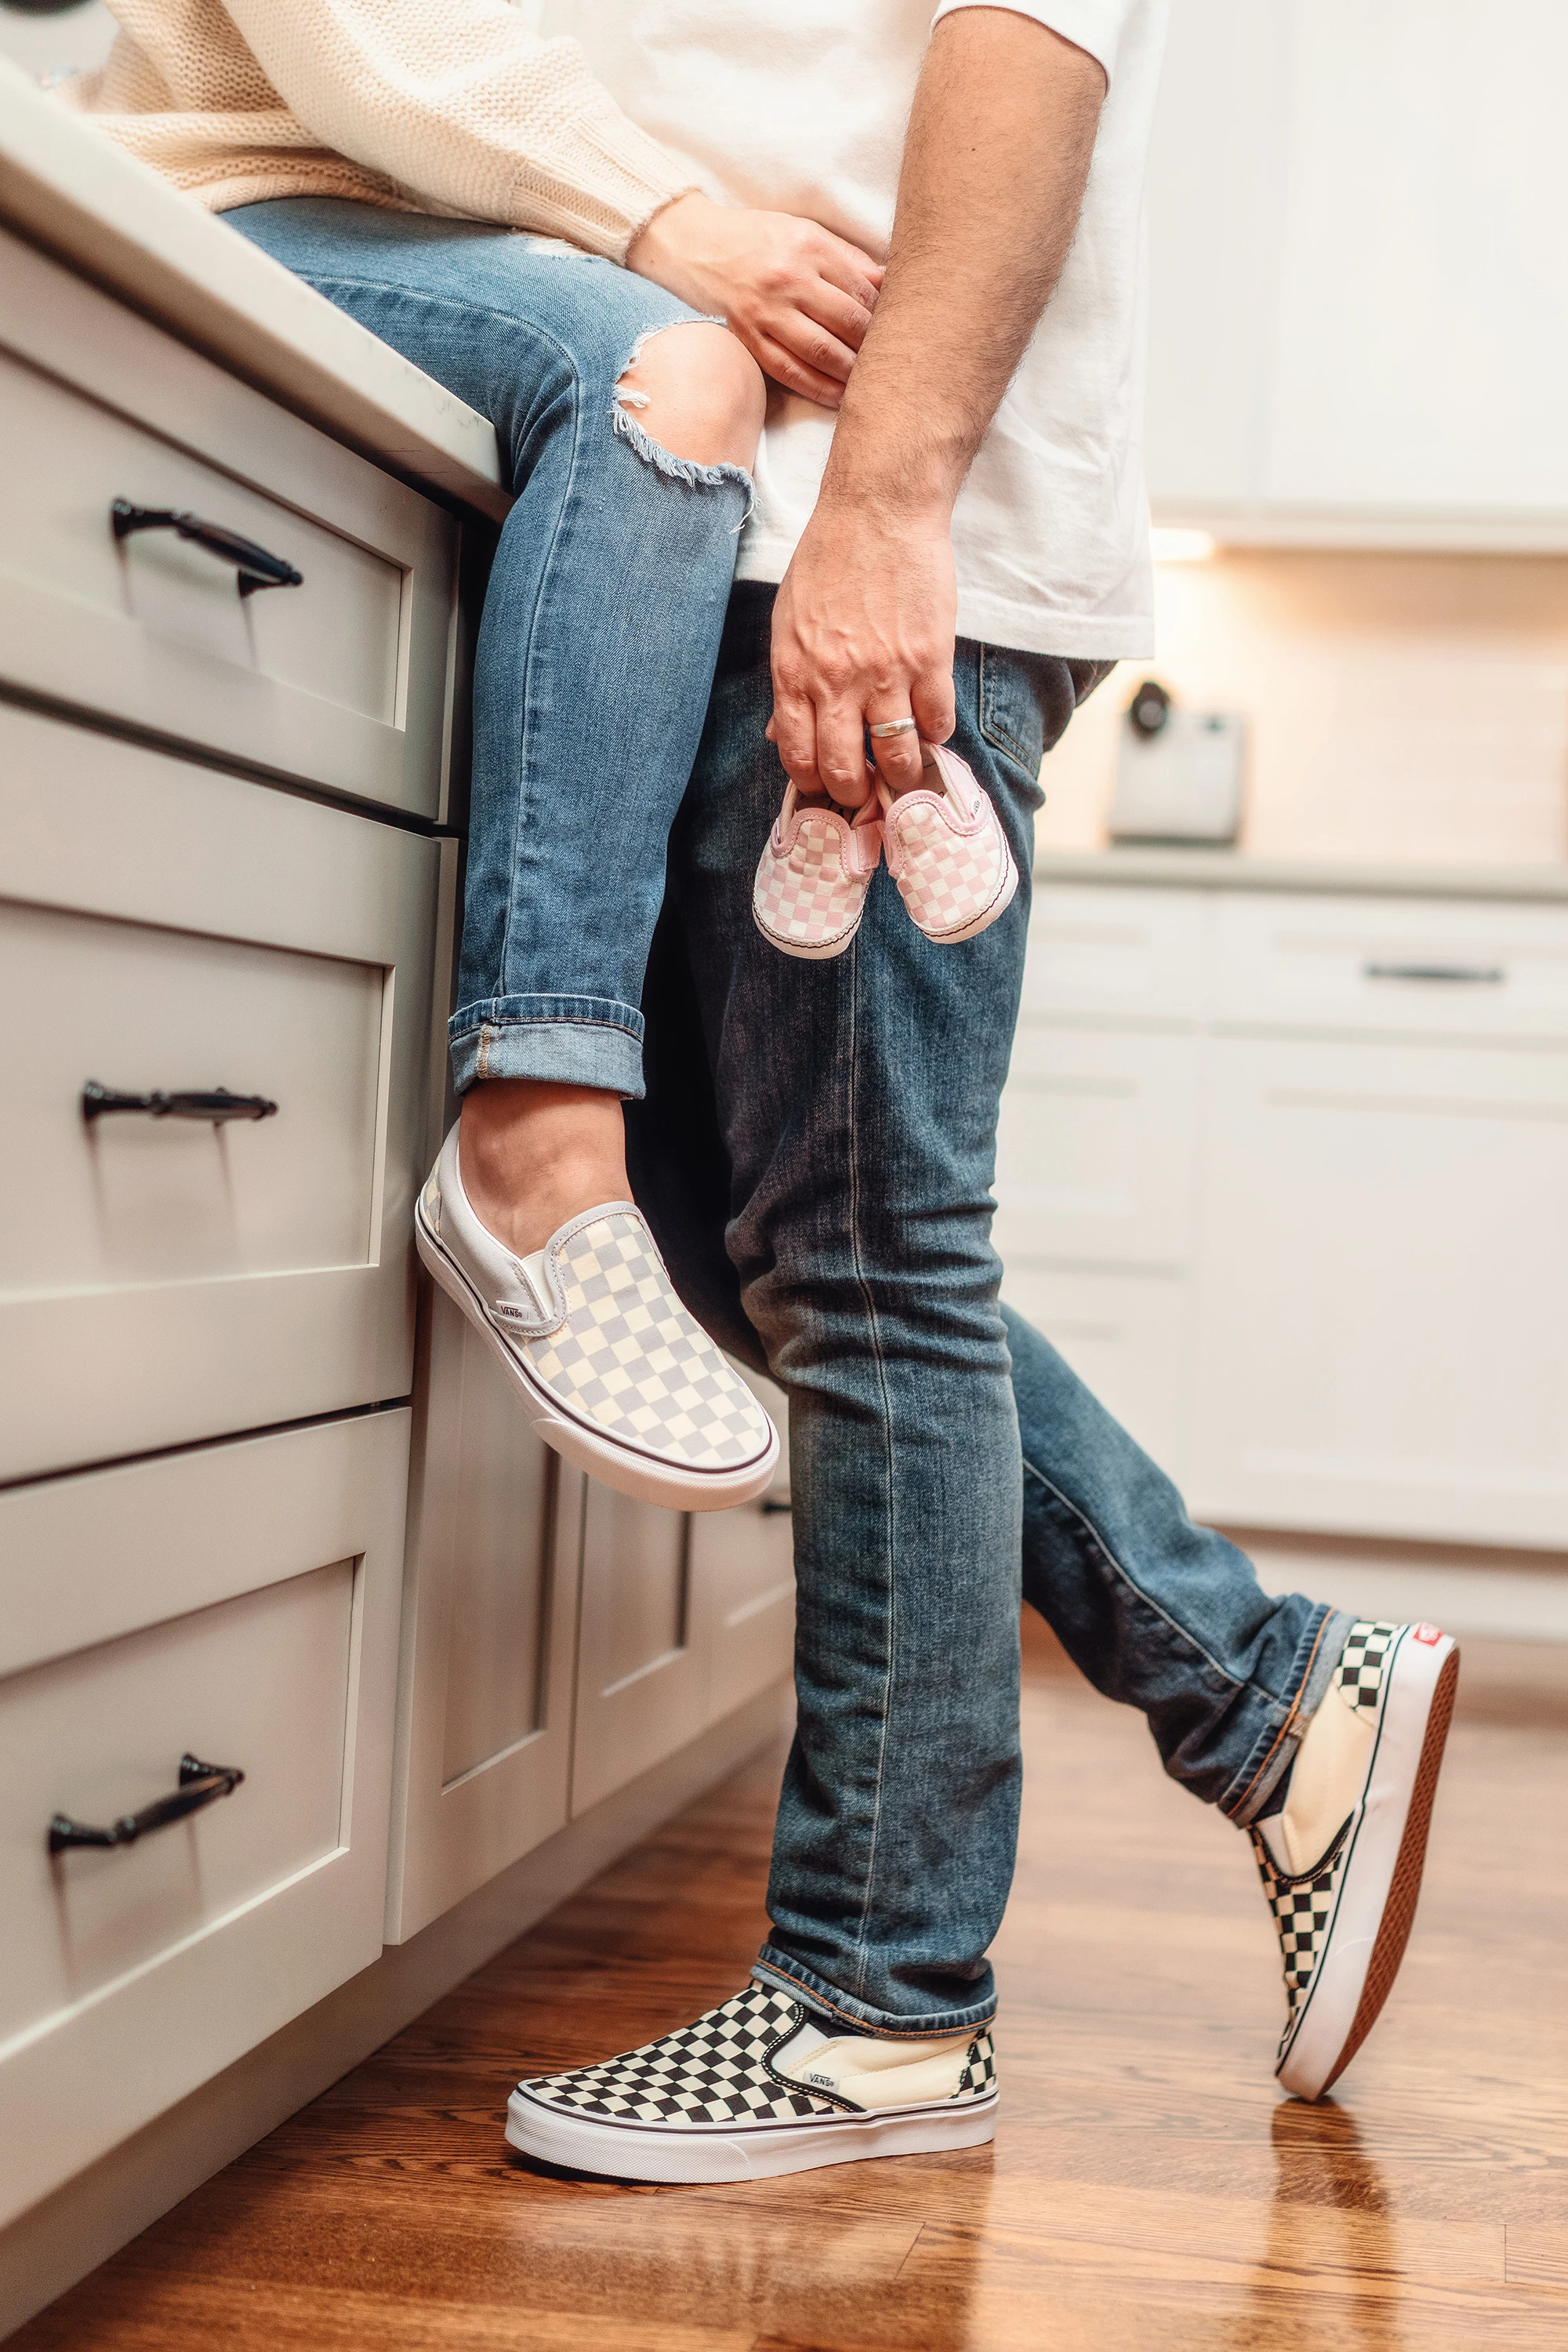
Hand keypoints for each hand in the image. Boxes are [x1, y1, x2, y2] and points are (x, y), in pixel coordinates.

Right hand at [626, 192, 882, 407]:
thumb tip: (892, 283)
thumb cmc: (759, 239)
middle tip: (894, 362)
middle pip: (847, 322)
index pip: (861, 289)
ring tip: (872, 382)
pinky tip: (839, 397)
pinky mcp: (748, 337)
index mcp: (809, 247)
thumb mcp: (805, 232)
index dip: (885, 314)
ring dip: (852, 372)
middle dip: (874, 346)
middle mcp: (788, 279)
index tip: (901, 330)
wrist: (697, 245)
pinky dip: (819, 388)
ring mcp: (766, 312)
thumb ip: (848, 259)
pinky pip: (790, 371)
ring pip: (822, 351)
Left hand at [766, 494, 956, 802]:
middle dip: (856, 791)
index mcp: (794, 672)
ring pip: (896, 753)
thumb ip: (789, 680)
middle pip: (845, 768)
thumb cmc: (829, 560)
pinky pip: (937, 721)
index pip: (797, 754)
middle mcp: (836, 681)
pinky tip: (930, 725)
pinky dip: (936, 733)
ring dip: (901, 771)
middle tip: (868, 788)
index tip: (827, 785)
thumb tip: (779, 732)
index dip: (813, 782)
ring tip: (904, 767)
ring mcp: (885, 672)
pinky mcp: (929, 658)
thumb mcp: (789, 620)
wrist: (878, 510)